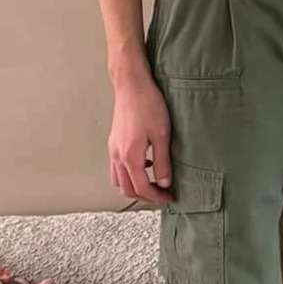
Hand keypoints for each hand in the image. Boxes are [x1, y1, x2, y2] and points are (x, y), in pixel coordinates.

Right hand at [107, 75, 173, 203]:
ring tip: (152, 184)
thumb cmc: (148, 105)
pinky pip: (116, 168)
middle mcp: (117, 156)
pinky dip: (128, 175)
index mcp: (130, 157)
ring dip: (133, 187)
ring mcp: (113, 149)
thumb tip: (163, 183)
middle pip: (127, 189)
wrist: (132, 85)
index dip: (156, 197)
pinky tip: (144, 165)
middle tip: (161, 195)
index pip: (142, 188)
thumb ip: (162, 162)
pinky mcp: (113, 142)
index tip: (169, 197)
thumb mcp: (162, 135)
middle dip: (144, 196)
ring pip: (118, 180)